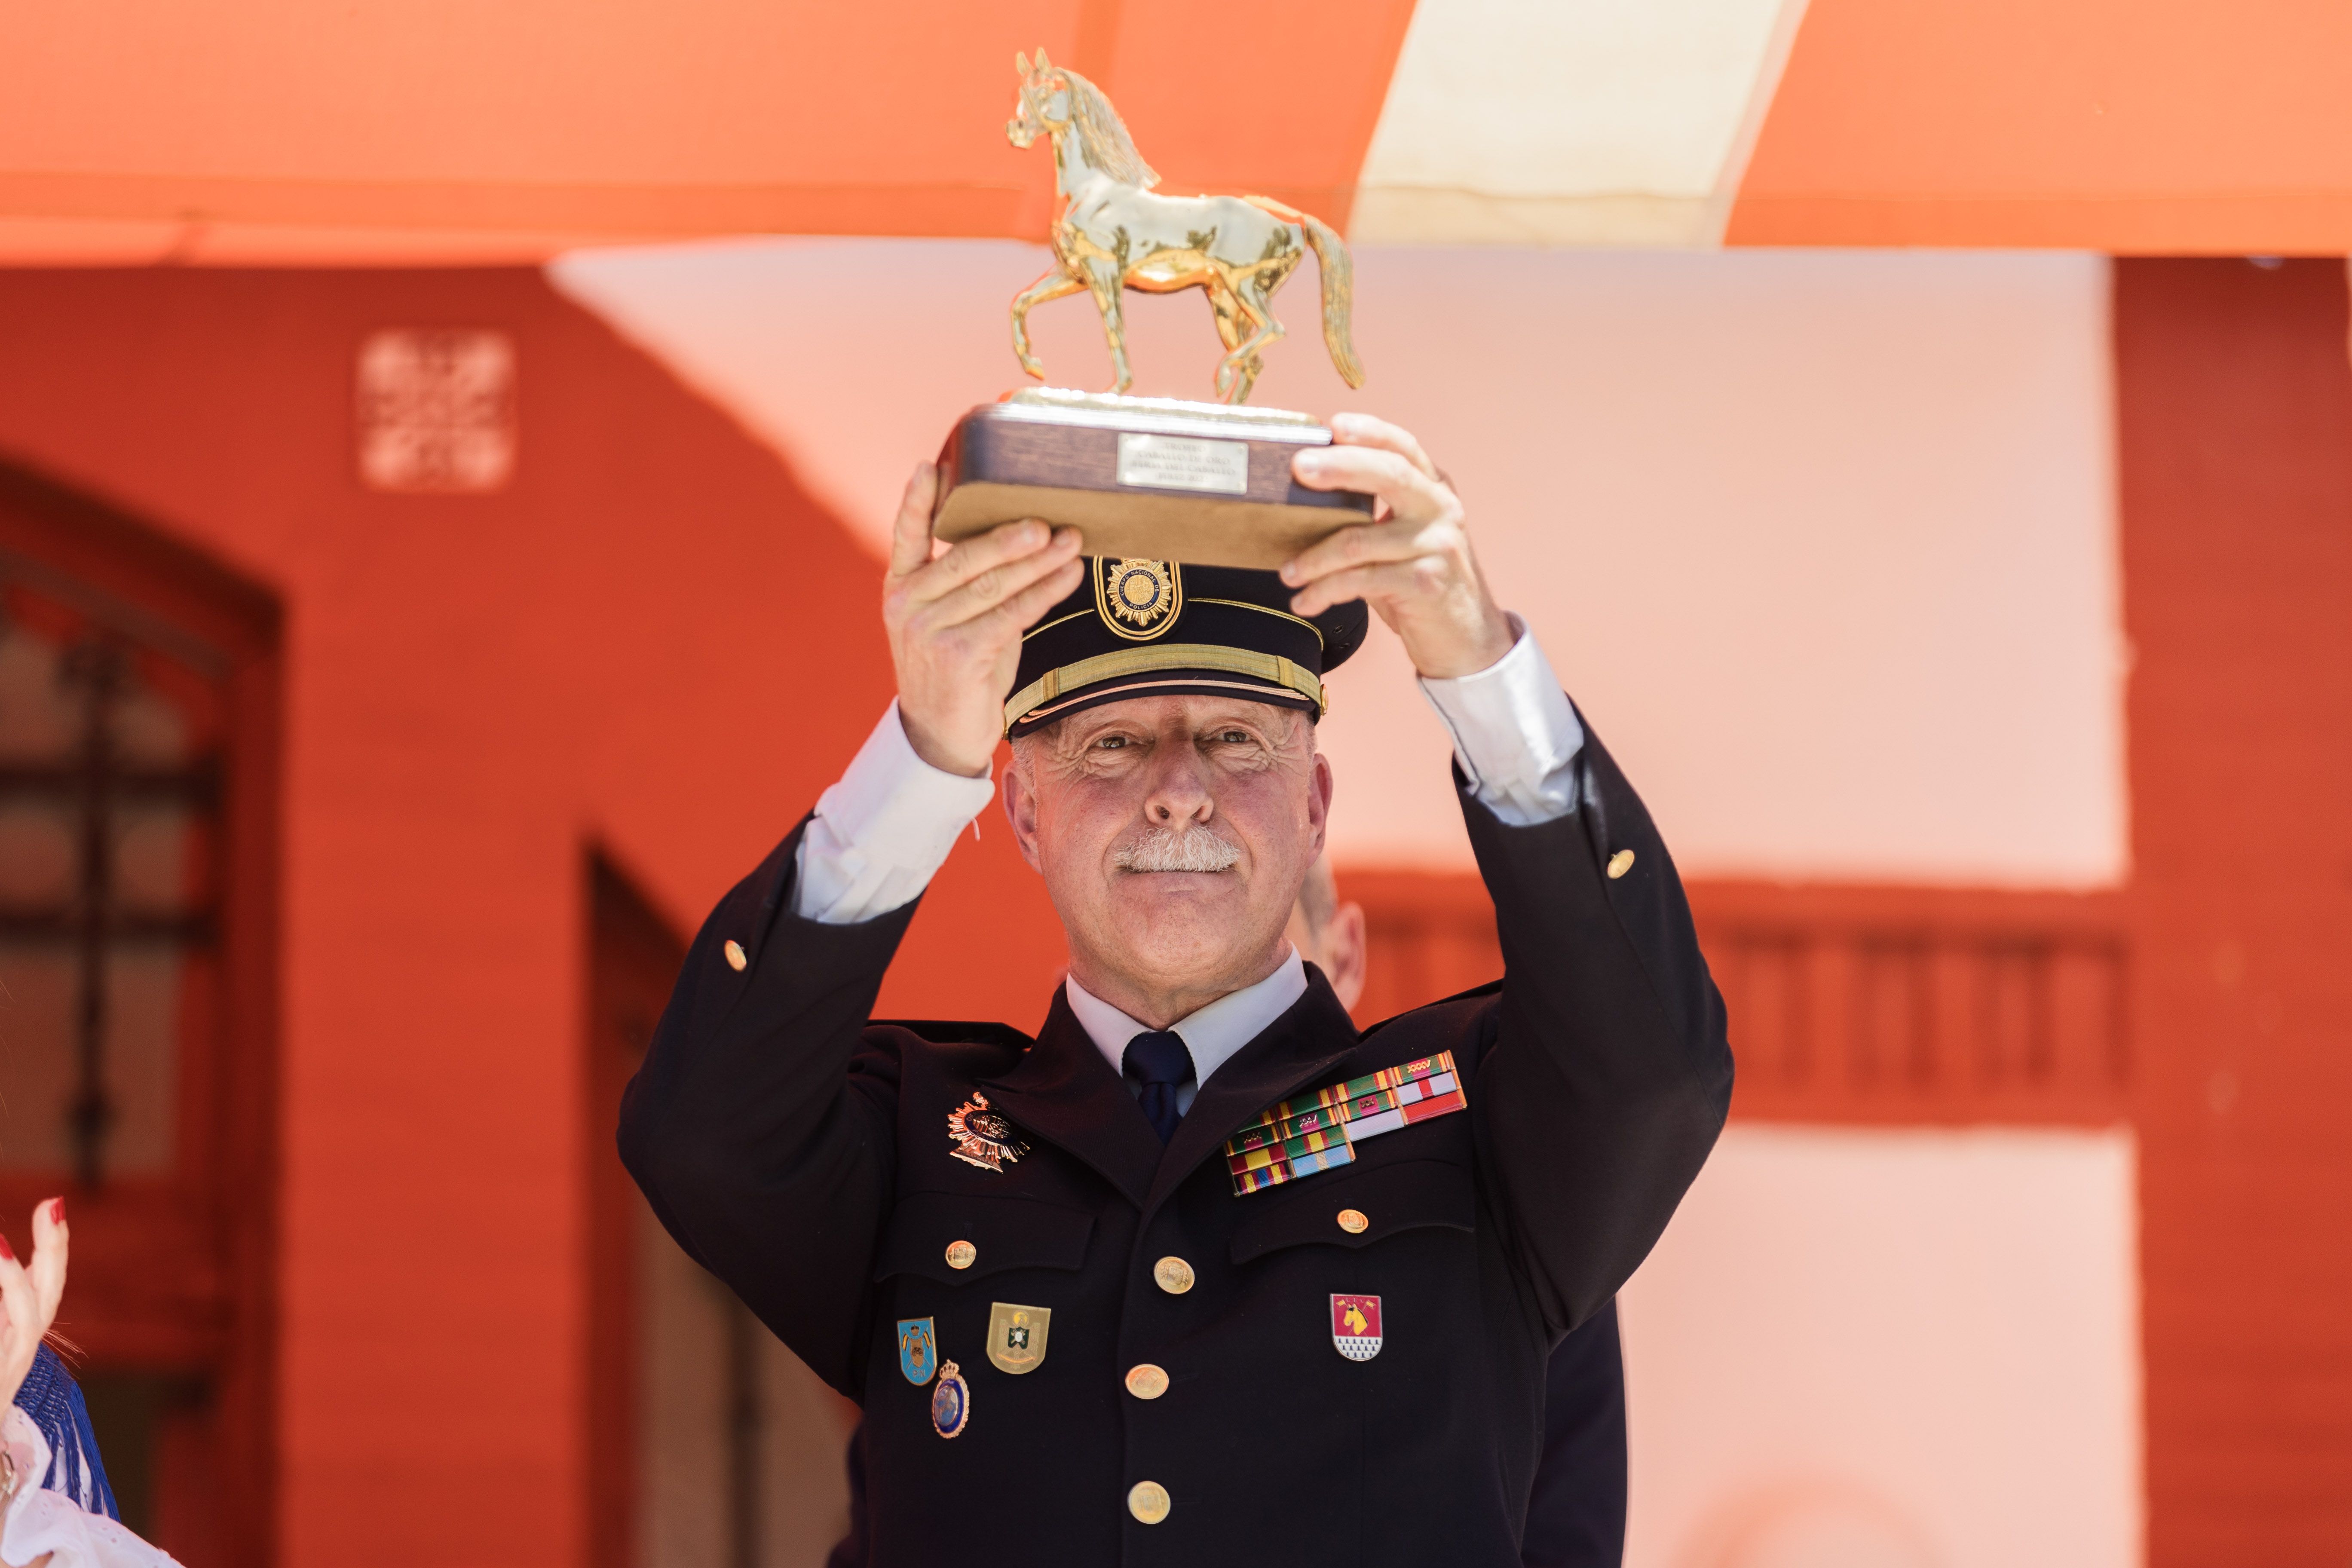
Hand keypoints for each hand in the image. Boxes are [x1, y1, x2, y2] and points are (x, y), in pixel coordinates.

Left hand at [0, 1199, 64, 1414]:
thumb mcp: (1, 1334)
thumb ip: (7, 1301)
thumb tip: (1, 1257)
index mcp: (15, 1337)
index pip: (44, 1287)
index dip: (53, 1247)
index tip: (51, 1204)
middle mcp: (16, 1354)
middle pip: (45, 1300)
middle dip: (53, 1253)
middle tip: (50, 1207)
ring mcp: (6, 1375)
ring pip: (27, 1321)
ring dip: (13, 1282)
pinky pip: (11, 1345)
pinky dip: (4, 1303)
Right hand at [884, 464, 1085, 776]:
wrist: (941, 733)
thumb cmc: (957, 665)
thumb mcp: (951, 617)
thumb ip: (970, 581)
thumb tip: (1026, 537)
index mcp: (899, 586)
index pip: (906, 534)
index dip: (919, 500)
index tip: (931, 466)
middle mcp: (907, 603)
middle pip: (966, 557)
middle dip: (1011, 536)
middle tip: (1048, 519)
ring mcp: (928, 629)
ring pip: (994, 585)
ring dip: (1040, 562)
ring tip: (1072, 541)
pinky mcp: (958, 654)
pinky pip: (1011, 614)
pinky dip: (1045, 593)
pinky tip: (1068, 577)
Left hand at [1282, 414, 1513, 679]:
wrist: (1465, 637)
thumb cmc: (1419, 582)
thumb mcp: (1405, 537)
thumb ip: (1373, 513)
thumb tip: (1301, 497)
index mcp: (1434, 489)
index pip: (1403, 447)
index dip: (1370, 431)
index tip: (1333, 424)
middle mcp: (1440, 509)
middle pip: (1389, 474)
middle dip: (1339, 466)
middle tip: (1298, 468)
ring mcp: (1436, 545)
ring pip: (1359, 540)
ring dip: (1314, 558)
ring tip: (1287, 572)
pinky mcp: (1425, 583)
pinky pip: (1360, 581)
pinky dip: (1324, 592)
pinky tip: (1304, 601)